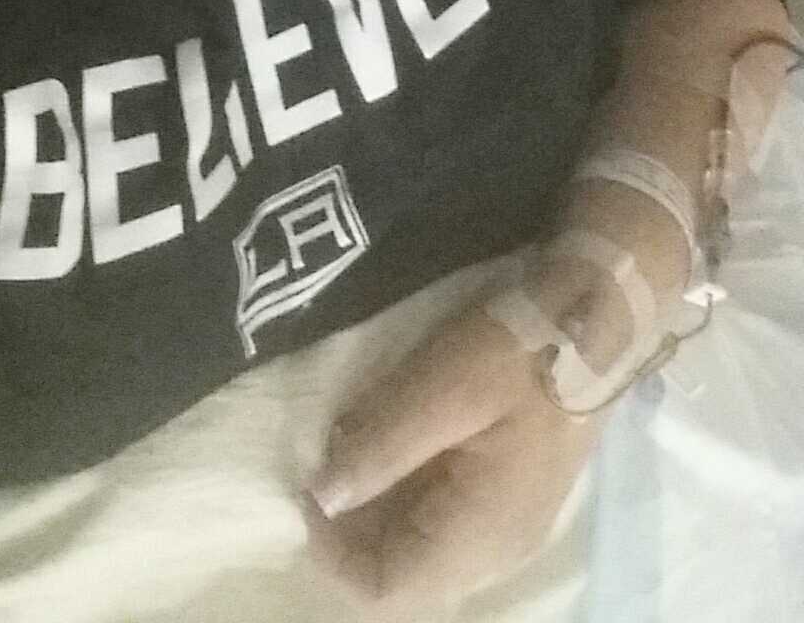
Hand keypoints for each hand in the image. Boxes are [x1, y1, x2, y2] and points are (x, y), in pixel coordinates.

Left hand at [301, 278, 614, 616]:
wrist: (601, 314)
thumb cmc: (522, 351)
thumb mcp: (441, 388)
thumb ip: (379, 447)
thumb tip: (322, 495)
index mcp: (479, 538)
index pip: (385, 592)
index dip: (331, 552)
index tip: (306, 484)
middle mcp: (496, 551)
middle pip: (401, 575)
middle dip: (350, 529)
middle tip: (322, 459)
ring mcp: (507, 524)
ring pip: (419, 547)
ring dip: (376, 507)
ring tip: (353, 443)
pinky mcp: (509, 492)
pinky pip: (443, 517)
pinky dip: (405, 489)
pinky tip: (392, 437)